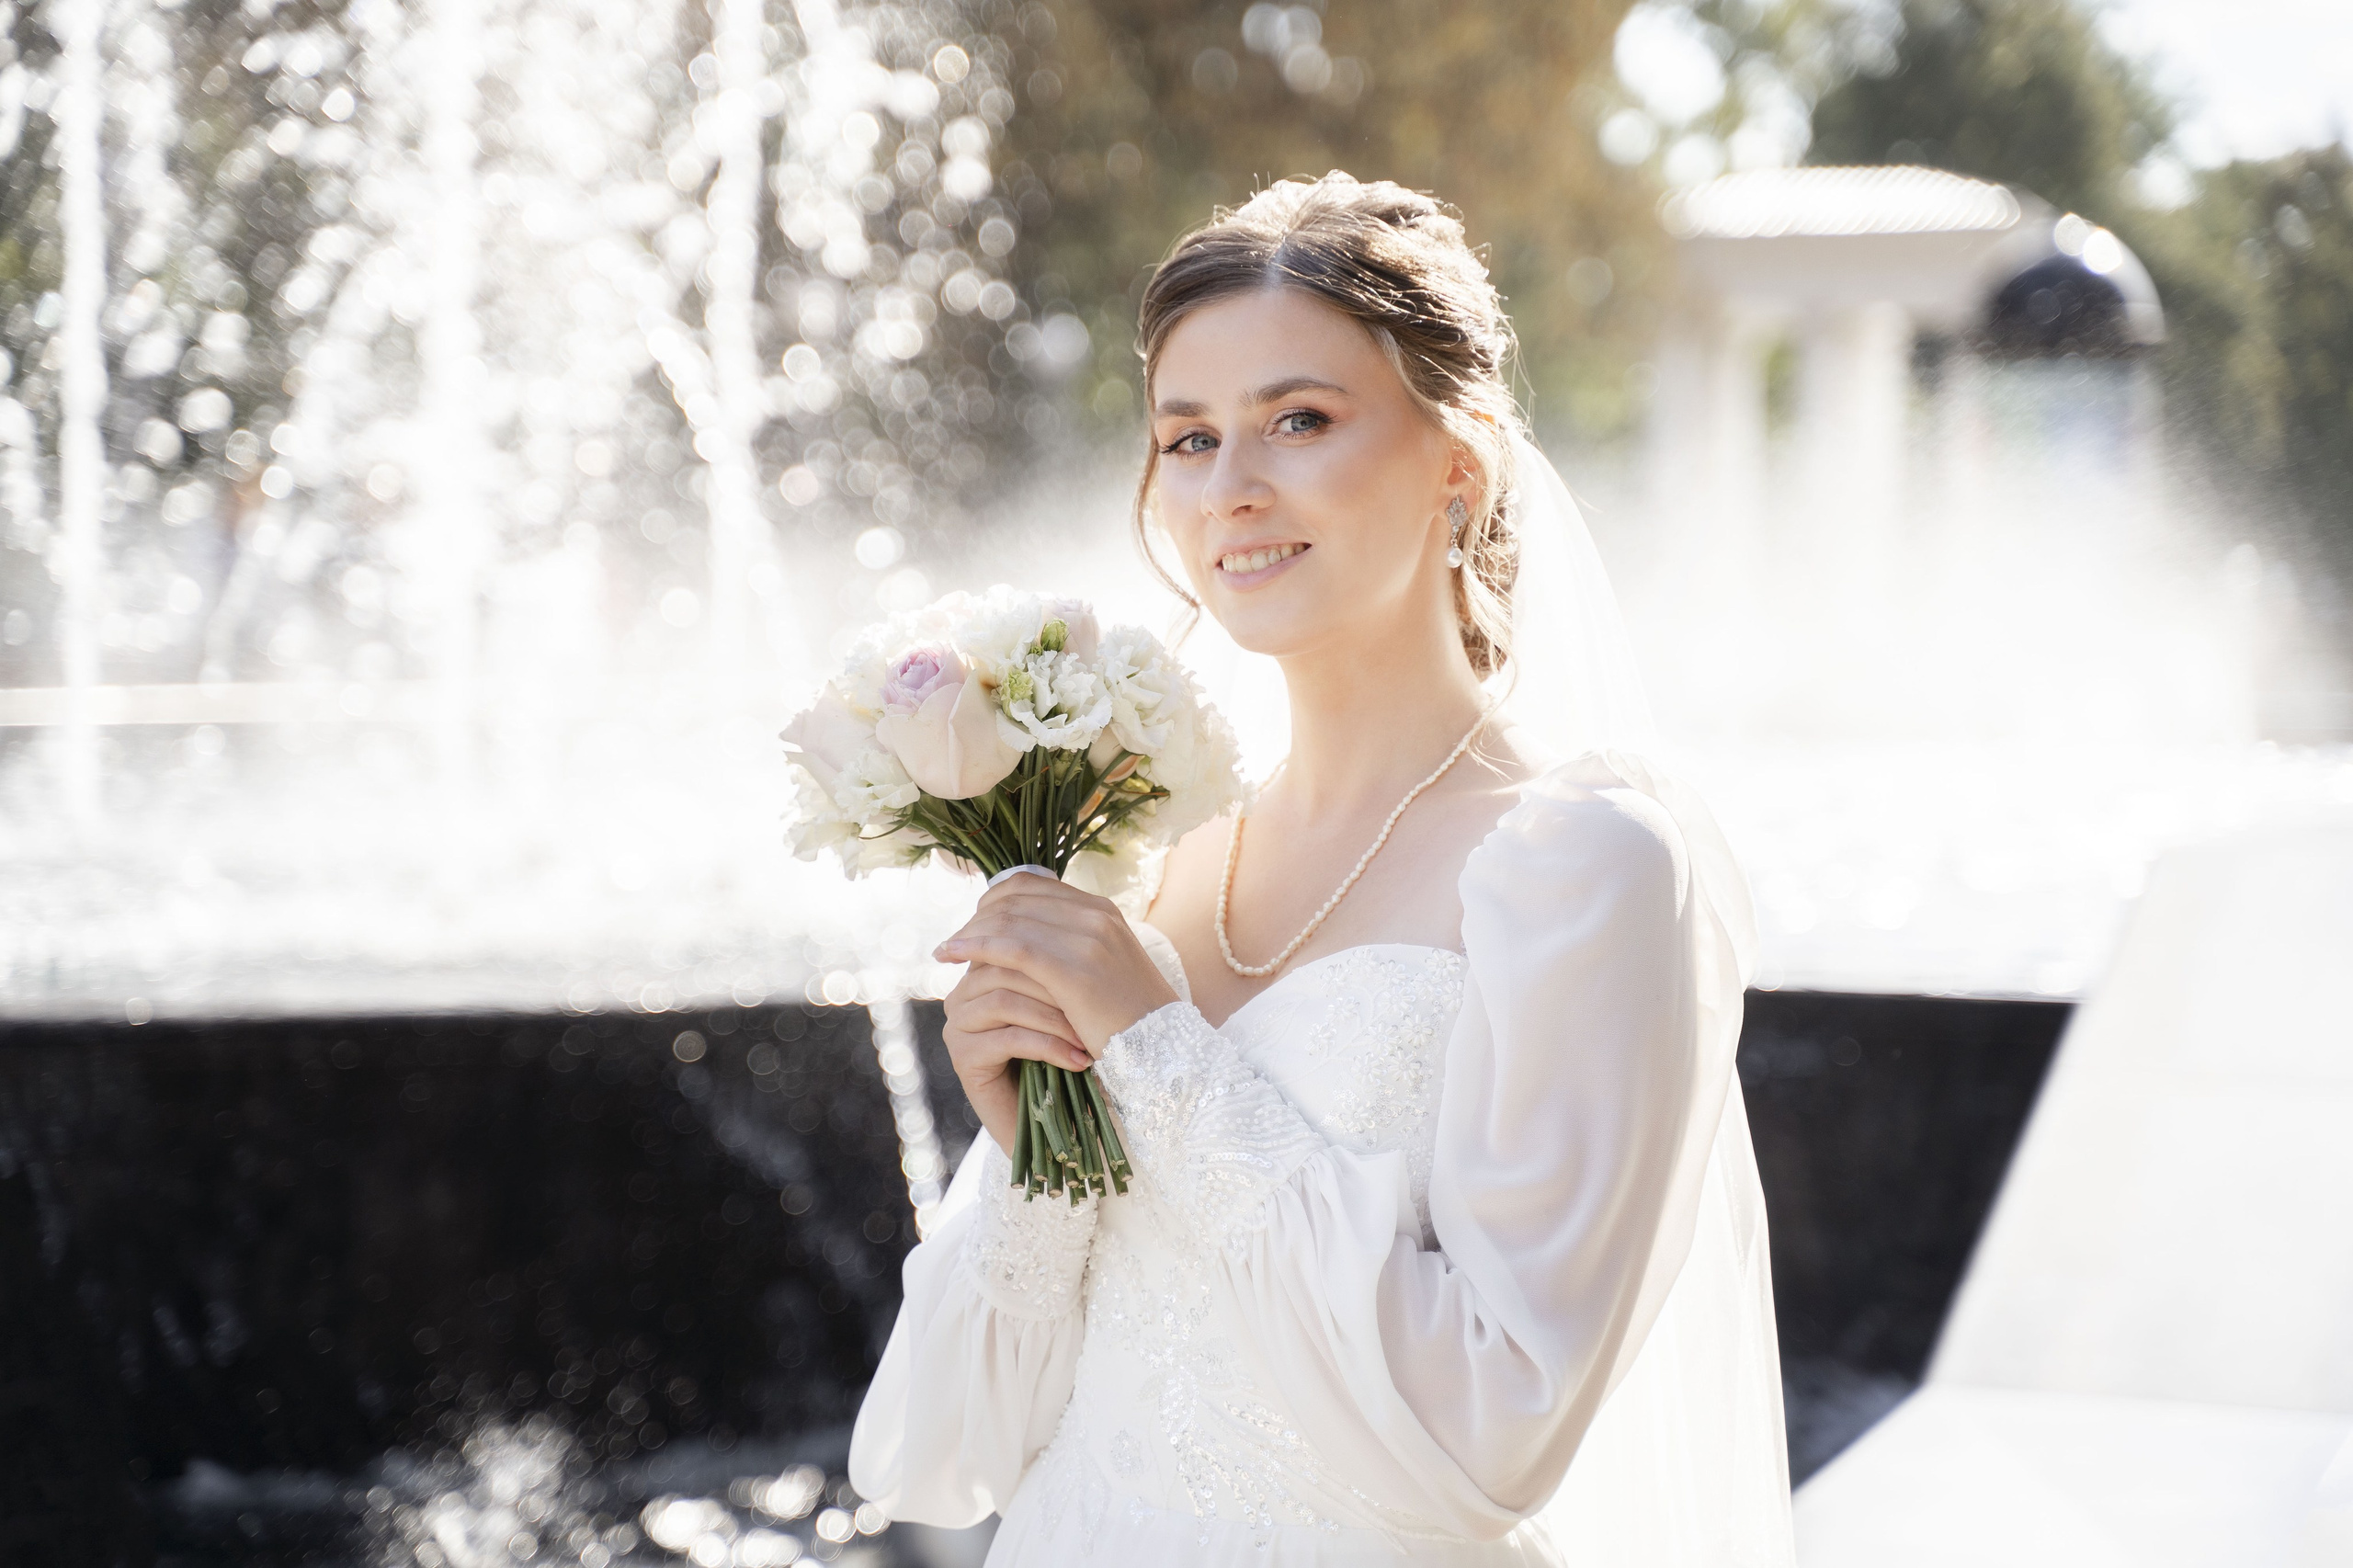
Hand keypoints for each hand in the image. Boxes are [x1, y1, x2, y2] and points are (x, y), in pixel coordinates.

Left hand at [934, 874, 1179, 1059]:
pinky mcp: (1073, 968)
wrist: (1163, 1055)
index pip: (1033, 885)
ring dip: (969, 933)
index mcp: (1103, 911)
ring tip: (945, 953)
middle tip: (953, 942)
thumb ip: (1070, 951)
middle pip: (1016, 898)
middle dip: (976, 918)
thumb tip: (1023, 945)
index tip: (972, 925)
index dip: (994, 901)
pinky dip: (975, 947)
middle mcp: (1096, 915)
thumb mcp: (1102, 975)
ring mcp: (1087, 938)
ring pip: (1009, 918)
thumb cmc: (1128, 1025)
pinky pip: (1011, 946)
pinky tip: (952, 957)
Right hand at [941, 961, 1089, 1156]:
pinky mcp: (962, 1056)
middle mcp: (964, 992)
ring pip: (1006, 1002)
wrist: (1052, 1124)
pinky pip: (1007, 1038)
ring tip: (1090, 1040)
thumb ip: (1062, 963)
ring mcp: (958, 1024)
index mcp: (985, 969)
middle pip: (1007, 969)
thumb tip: (1087, 917)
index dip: (1056, 954)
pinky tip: (1078, 1062)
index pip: (1014, 942)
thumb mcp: (1068, 1005)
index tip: (1100, 969)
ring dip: (1056, 1019)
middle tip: (1099, 1006)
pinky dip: (1049, 1047)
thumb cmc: (1066, 1056)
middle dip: (1058, 987)